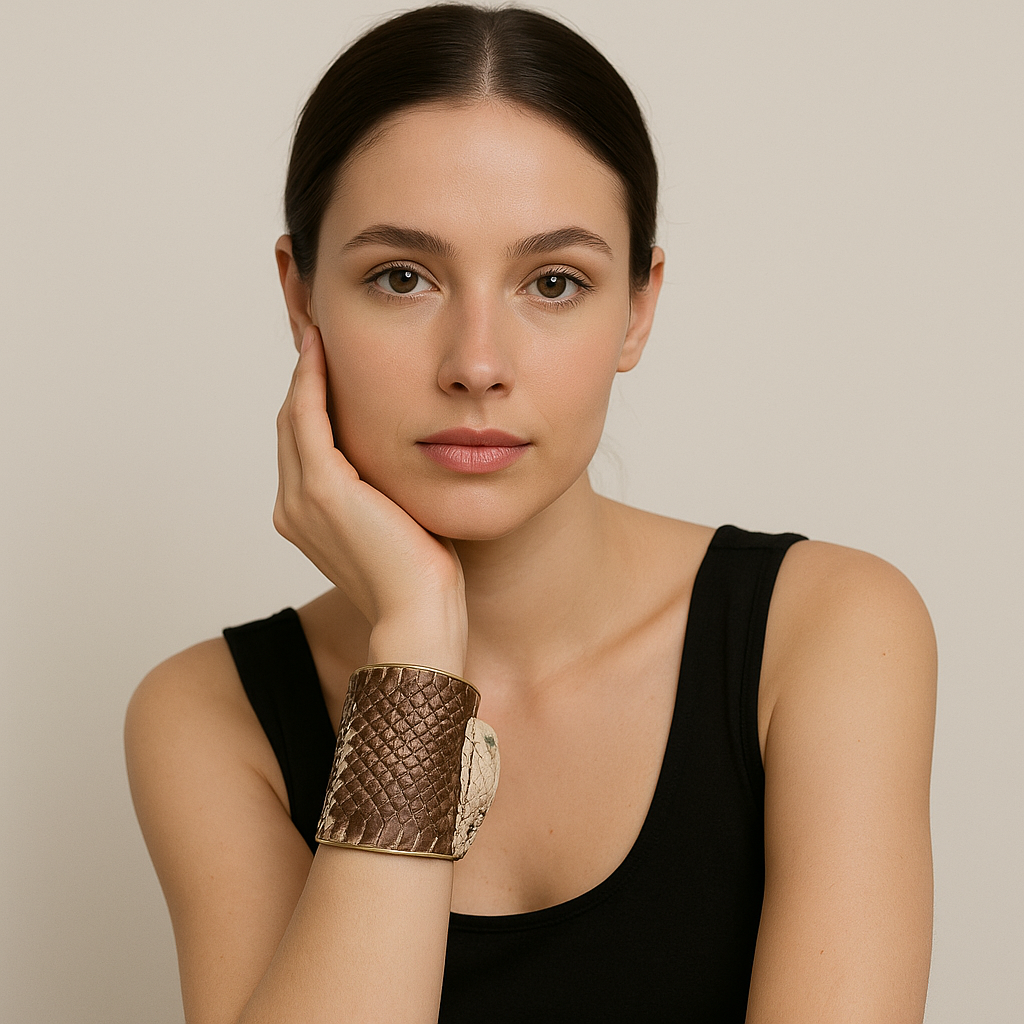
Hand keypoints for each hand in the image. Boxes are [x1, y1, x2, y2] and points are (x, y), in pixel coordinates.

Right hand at [275, 326, 466, 668]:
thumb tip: (407, 462)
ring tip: (316, 330)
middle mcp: (292, 506)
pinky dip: (311, 381)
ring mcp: (302, 498)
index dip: (311, 401)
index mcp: (307, 518)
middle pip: (292, 424)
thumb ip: (387, 492)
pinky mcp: (323, 488)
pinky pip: (308, 418)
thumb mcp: (400, 523)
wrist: (420, 615)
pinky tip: (322, 350)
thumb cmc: (421, 579)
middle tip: (314, 331)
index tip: (326, 362)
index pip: (305, 445)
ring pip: (295, 416)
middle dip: (304, 377)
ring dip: (304, 370)